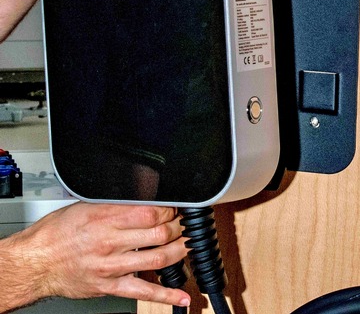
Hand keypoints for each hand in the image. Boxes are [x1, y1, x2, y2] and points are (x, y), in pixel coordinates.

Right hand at [0, 203, 189, 310]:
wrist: (34, 262)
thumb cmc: (56, 234)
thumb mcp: (85, 206)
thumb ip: (115, 204)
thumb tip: (142, 198)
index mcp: (105, 218)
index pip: (151, 211)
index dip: (171, 210)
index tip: (176, 209)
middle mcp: (110, 241)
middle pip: (160, 233)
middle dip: (180, 228)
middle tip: (185, 225)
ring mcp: (112, 266)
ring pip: (158, 258)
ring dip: (181, 251)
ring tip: (189, 245)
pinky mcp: (110, 286)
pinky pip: (143, 291)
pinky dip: (166, 295)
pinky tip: (180, 296)